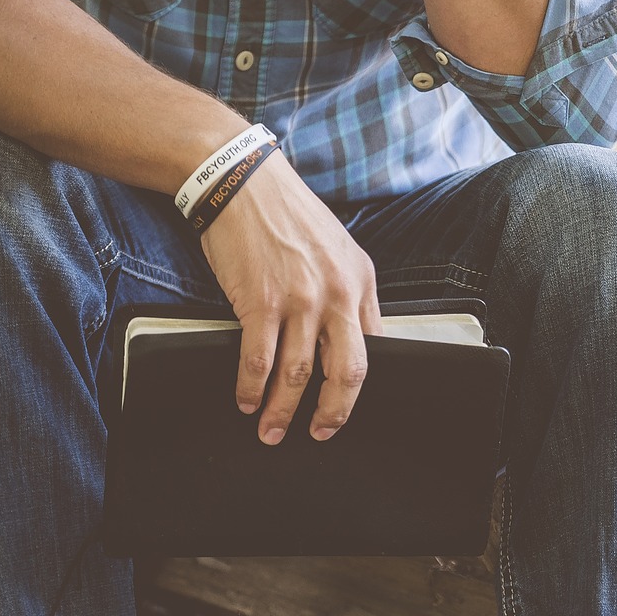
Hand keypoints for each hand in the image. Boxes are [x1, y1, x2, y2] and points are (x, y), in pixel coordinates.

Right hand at [199, 153, 382, 442]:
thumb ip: (349, 291)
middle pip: (346, 372)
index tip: (346, 406)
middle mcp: (337, 295)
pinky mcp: (259, 302)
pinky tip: (245, 400)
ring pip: (298, 375)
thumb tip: (353, 336)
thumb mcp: (339, 249)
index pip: (374, 348)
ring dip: (282, 410)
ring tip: (270, 429)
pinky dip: (250, 388)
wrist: (242, 182)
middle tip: (320, 434)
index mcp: (362, 282)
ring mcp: (299, 301)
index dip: (360, 385)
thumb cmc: (288, 215)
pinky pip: (258, 361)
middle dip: (332, 412)